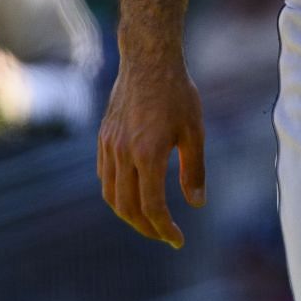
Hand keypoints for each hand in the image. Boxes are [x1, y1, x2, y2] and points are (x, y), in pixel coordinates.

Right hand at [96, 55, 204, 247]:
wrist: (148, 59)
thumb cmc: (177, 93)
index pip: (152, 207)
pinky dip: (117, 193)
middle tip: (165, 236)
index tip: (177, 240)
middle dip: (147, 228)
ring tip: (149, 221)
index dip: (164, 229)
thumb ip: (194, 170)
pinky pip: (104, 176)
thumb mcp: (194, 131)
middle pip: (127, 208)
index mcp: (148, 154)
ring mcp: (109, 146)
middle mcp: (123, 154)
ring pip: (111, 195)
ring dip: (129, 215)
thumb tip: (196, 204)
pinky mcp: (103, 138)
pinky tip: (133, 194)